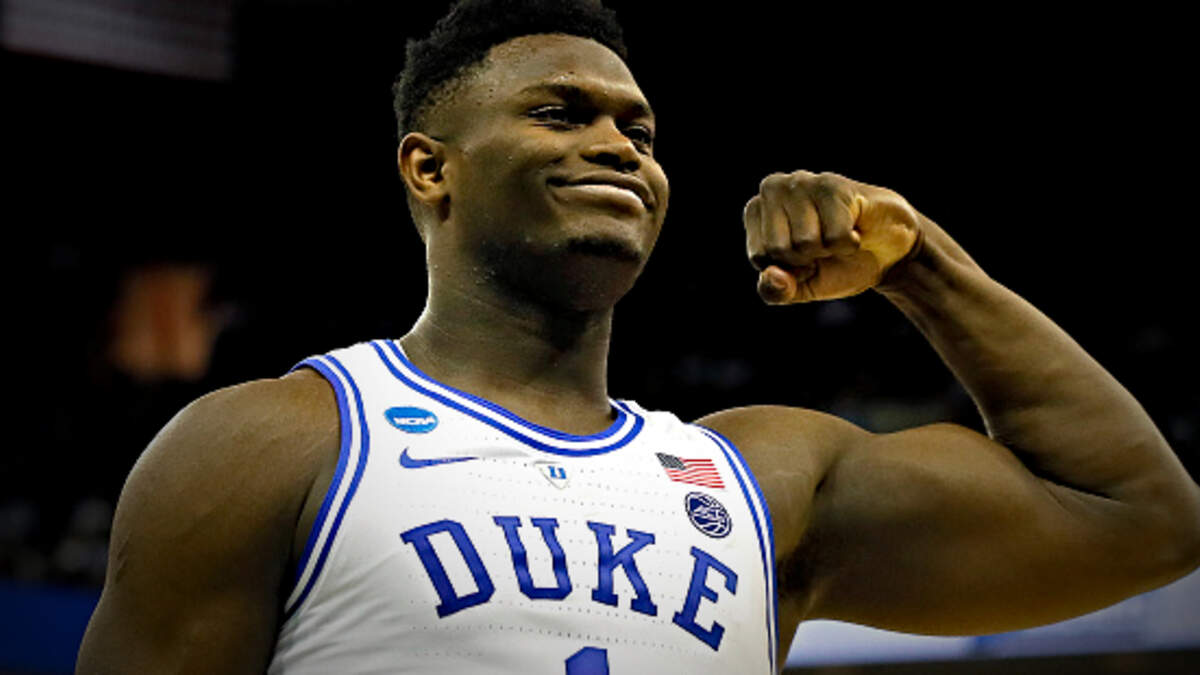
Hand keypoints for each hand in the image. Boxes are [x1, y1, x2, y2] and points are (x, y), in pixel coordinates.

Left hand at [744, 171, 921, 303]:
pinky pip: (834, 236)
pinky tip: (855, 227)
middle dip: (807, 258)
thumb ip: (776, 291)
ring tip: (839, 233)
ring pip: (805, 241)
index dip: (788, 268)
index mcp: (756, 211)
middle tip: (824, 245)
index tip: (804, 257)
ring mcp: (803, 182)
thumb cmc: (837, 265)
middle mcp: (773, 188)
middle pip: (779, 248)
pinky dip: (849, 243)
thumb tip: (772, 276)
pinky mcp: (834, 185)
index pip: (760, 256)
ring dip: (830, 249)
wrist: (888, 255)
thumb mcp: (801, 287)